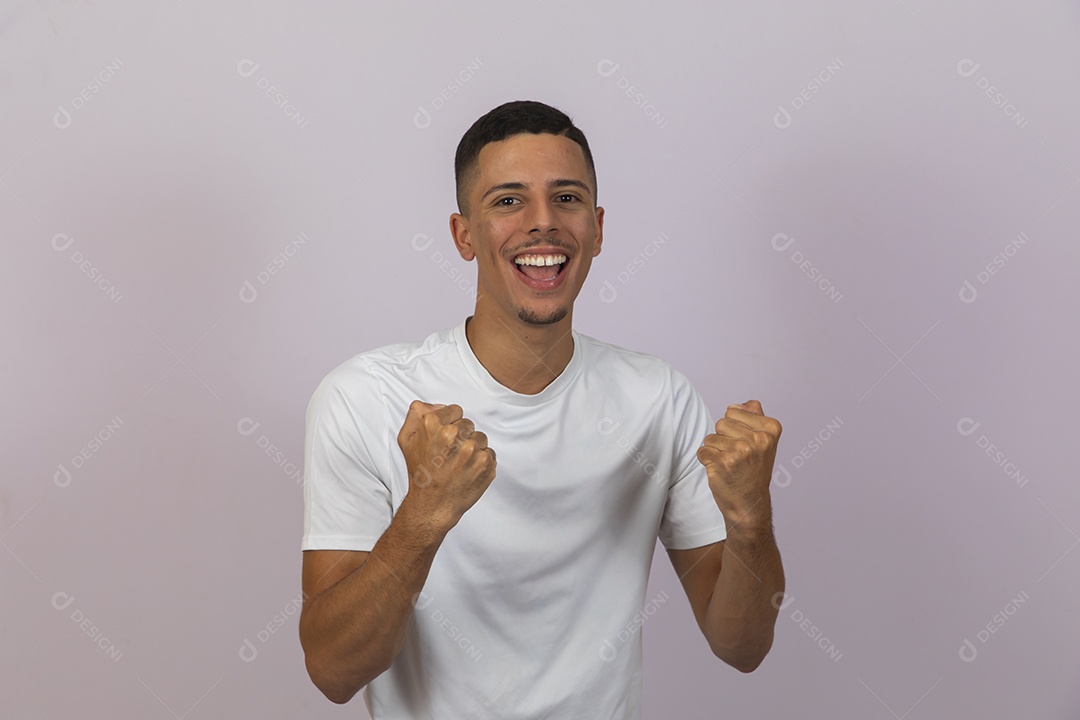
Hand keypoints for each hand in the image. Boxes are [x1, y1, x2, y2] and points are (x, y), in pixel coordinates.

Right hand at [396, 400, 496, 531]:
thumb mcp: (406, 440)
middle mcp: (454, 435)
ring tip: (458, 463)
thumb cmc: (420, 472)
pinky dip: (481, 461)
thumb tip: (435, 405)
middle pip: (468, 424)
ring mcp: (472, 450)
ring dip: (472, 448)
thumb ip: (417, 414)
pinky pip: (490, 453)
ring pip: (480, 437)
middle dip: (461, 436)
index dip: (450, 423)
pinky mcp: (486, 463)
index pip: (455, 410)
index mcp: (434, 425)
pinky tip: (467, 470)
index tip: (445, 437)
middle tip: (449, 453)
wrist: (433, 503)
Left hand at [696, 399, 781, 527]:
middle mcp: (758, 439)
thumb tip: (745, 403)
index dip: (734, 427)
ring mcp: (741, 451)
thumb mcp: (764, 442)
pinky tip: (722, 471)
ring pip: (710, 437)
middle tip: (738, 456)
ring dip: (715, 450)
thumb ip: (755, 418)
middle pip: (721, 422)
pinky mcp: (723, 463)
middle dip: (724, 438)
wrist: (749, 503)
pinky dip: (707, 461)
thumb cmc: (754, 470)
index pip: (733, 410)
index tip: (747, 444)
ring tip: (730, 464)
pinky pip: (702, 451)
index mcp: (770, 429)